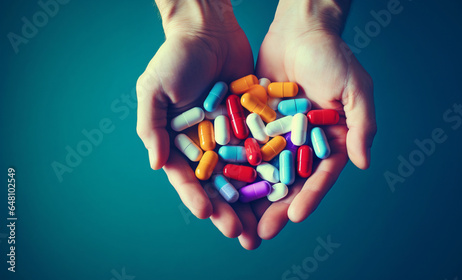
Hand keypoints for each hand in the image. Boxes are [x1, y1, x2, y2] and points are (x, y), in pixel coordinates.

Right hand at [136, 1, 254, 239]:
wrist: (208, 28)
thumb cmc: (175, 57)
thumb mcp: (153, 89)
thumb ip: (151, 127)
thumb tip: (156, 164)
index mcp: (179, 141)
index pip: (186, 176)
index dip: (195, 196)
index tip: (207, 214)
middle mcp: (206, 143)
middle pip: (218, 183)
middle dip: (227, 209)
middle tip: (239, 234)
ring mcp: (230, 134)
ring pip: (243, 173)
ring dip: (252, 199)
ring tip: (263, 222)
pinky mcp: (252, 122)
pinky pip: (262, 148)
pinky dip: (271, 168)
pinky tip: (282, 187)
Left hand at [254, 0, 376, 239]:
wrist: (299, 29)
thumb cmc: (332, 56)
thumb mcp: (355, 88)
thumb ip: (362, 125)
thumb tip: (363, 164)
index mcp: (330, 140)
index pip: (321, 176)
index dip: (310, 196)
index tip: (295, 216)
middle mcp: (303, 143)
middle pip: (290, 181)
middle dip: (277, 207)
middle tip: (262, 233)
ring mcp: (278, 135)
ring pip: (264, 171)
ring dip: (252, 197)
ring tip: (239, 220)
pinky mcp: (256, 124)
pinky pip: (244, 148)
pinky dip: (234, 167)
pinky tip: (221, 185)